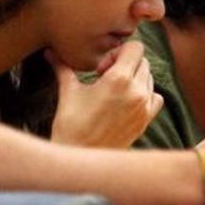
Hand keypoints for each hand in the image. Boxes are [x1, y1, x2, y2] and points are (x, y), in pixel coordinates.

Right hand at [48, 42, 163, 147]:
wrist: (79, 157)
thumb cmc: (71, 125)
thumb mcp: (68, 91)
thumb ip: (62, 67)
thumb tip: (49, 52)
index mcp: (119, 79)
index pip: (135, 47)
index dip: (118, 52)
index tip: (102, 67)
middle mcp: (137, 91)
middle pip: (143, 61)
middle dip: (125, 64)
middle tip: (105, 78)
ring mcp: (144, 108)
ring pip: (149, 78)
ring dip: (135, 78)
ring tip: (114, 91)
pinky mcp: (145, 121)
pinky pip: (156, 98)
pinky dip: (145, 94)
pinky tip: (126, 101)